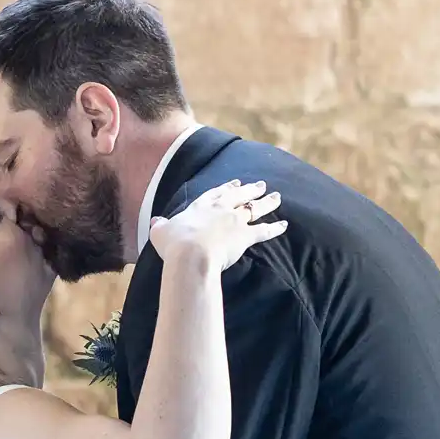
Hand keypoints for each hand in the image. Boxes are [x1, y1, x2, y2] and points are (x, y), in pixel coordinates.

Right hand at [149, 179, 286, 272]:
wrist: (191, 255)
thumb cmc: (174, 244)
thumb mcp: (161, 233)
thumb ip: (161, 226)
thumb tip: (154, 222)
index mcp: (201, 205)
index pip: (217, 193)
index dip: (227, 188)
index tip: (236, 183)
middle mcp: (220, 209)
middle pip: (240, 196)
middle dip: (251, 190)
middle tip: (261, 185)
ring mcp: (235, 221)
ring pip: (254, 208)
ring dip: (267, 203)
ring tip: (277, 198)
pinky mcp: (245, 236)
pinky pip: (264, 230)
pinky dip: (275, 228)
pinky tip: (284, 225)